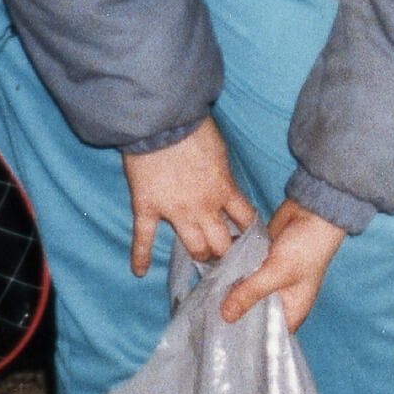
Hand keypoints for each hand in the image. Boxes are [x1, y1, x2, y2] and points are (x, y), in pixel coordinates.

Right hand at [123, 118, 255, 275]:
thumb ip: (223, 176)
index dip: (251, 233)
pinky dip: (140, 256)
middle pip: (221, 243)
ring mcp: (174, 211)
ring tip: (203, 260)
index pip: (246, 220)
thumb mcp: (221, 153)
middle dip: (227, 252)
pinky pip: (143, 238)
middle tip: (227, 255)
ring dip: (200, 255)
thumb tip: (225, 187)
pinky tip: (140, 272)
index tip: (253, 240)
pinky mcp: (147, 208)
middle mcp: (203, 207)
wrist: (161, 122)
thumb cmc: (195, 130)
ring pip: (194, 246)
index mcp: (224, 189)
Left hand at [218, 200, 346, 332]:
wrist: (311, 212)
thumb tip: (225, 315)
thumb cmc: (307, 247)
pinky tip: (210, 280)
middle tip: (207, 322)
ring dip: (228, 293)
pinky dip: (229, 275)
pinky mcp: (258, 264)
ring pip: (244, 293)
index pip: (267, 334)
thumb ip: (250, 293)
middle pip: (252, 314)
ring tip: (203, 303)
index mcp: (292, 310)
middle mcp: (279, 299)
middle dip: (233, 315)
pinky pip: (240, 275)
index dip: (247, 339)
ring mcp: (267, 281)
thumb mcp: (278, 272)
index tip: (222, 342)